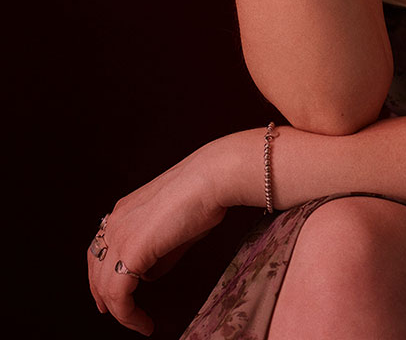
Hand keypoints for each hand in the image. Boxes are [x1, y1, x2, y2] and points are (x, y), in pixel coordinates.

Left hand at [86, 145, 225, 335]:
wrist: (211, 178)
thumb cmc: (204, 196)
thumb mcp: (174, 228)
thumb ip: (157, 253)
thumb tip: (148, 276)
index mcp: (124, 210)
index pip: (101, 248)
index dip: (100, 274)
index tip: (108, 293)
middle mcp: (115, 222)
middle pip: (95, 268)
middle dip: (101, 294)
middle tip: (111, 312)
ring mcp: (120, 236)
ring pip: (105, 287)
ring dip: (120, 311)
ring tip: (138, 323)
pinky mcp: (130, 252)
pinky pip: (119, 296)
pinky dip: (128, 316)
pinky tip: (144, 324)